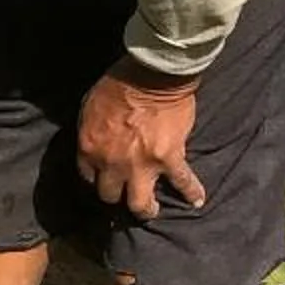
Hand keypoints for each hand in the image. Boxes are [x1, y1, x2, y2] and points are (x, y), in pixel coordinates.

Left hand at [76, 63, 204, 218]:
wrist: (151, 74)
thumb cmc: (118, 83)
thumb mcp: (90, 106)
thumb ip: (91, 130)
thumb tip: (97, 141)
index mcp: (90, 148)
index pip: (88, 177)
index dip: (97, 180)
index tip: (104, 179)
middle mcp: (112, 163)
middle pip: (110, 195)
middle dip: (116, 196)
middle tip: (124, 196)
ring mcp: (141, 165)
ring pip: (140, 203)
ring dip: (145, 209)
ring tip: (151, 210)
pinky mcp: (169, 159)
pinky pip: (182, 182)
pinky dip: (191, 192)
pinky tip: (196, 201)